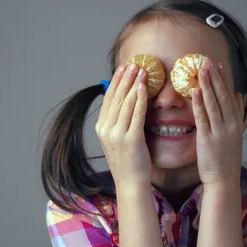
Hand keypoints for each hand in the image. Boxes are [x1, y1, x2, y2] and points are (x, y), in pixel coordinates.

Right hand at [95, 63, 150, 189]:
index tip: (123, 68)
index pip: (108, 99)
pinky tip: (145, 88)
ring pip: (126, 103)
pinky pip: (137, 114)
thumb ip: (117, 122)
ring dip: (134, 84)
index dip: (116, 82)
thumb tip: (124, 103)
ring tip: (142, 70)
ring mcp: (117, 135)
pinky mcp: (130, 139)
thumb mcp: (117, 140)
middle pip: (116, 97)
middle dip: (126, 78)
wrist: (130, 183)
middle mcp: (106, 129)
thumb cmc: (128, 162)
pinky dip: (140, 99)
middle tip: (134, 64)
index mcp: (101, 128)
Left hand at [190, 60, 244, 187]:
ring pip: (213, 103)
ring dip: (207, 85)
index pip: (229, 95)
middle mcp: (230, 125)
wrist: (224, 179)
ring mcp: (219, 132)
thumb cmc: (226, 158)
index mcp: (236, 122)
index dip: (223, 79)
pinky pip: (203, 117)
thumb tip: (238, 94)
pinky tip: (195, 91)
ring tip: (201, 70)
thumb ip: (235, 114)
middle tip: (207, 61)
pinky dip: (199, 103)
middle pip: (222, 96)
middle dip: (214, 77)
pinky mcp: (207, 139)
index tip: (218, 65)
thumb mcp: (234, 134)